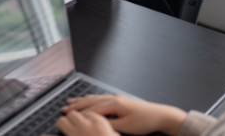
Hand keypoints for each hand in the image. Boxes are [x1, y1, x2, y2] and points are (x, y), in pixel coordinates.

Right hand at [62, 95, 186, 135]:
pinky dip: (93, 99)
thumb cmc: (145, 121)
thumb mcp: (126, 127)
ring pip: (96, 98)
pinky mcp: (121, 101)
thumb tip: (96, 124)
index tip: (66, 114)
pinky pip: (102, 98)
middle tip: (64, 107)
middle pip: (91, 101)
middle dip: (77, 105)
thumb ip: (109, 125)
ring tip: (72, 101)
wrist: (160, 115)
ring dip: (83, 100)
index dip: (78, 112)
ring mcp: (117, 98)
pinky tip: (90, 99)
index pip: (91, 109)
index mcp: (114, 104)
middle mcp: (114, 99)